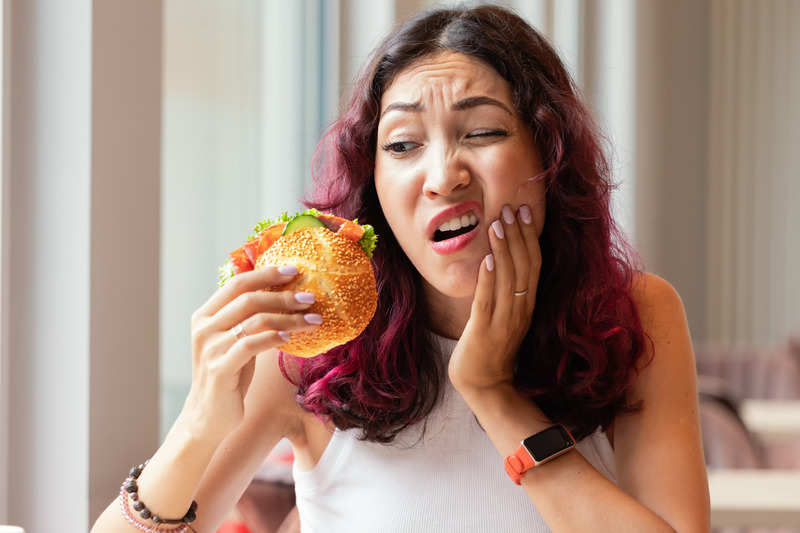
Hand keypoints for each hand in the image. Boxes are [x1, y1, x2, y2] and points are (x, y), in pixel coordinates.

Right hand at [180, 265, 319, 440]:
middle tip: (310, 297)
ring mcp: (210, 348)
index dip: (266, 274)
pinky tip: (290, 337)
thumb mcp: (235, 341)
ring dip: (288, 317)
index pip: (237, 284)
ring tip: (313, 320)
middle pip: (248, 299)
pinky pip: (250, 345)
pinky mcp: (220, 369)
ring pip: (254, 321)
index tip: (293, 270)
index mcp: (205, 315)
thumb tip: (285, 295)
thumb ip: (249, 319)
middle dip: (283, 295)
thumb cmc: (229, 375)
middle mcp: (204, 328)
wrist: (208, 417)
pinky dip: (273, 337)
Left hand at [449, 204, 541, 392]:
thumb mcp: (503, 315)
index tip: (524, 212)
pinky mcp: (484, 332)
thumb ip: (504, 291)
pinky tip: (486, 260)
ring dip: (504, 250)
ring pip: (509, 280)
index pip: (533, 264)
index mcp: (526, 304)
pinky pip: (488, 302)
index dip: (530, 237)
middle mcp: (520, 310)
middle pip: (525, 266)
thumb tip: (496, 260)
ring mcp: (504, 321)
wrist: (485, 386)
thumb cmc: (490, 349)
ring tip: (498, 224)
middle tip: (512, 208)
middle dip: (519, 235)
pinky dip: (488, 280)